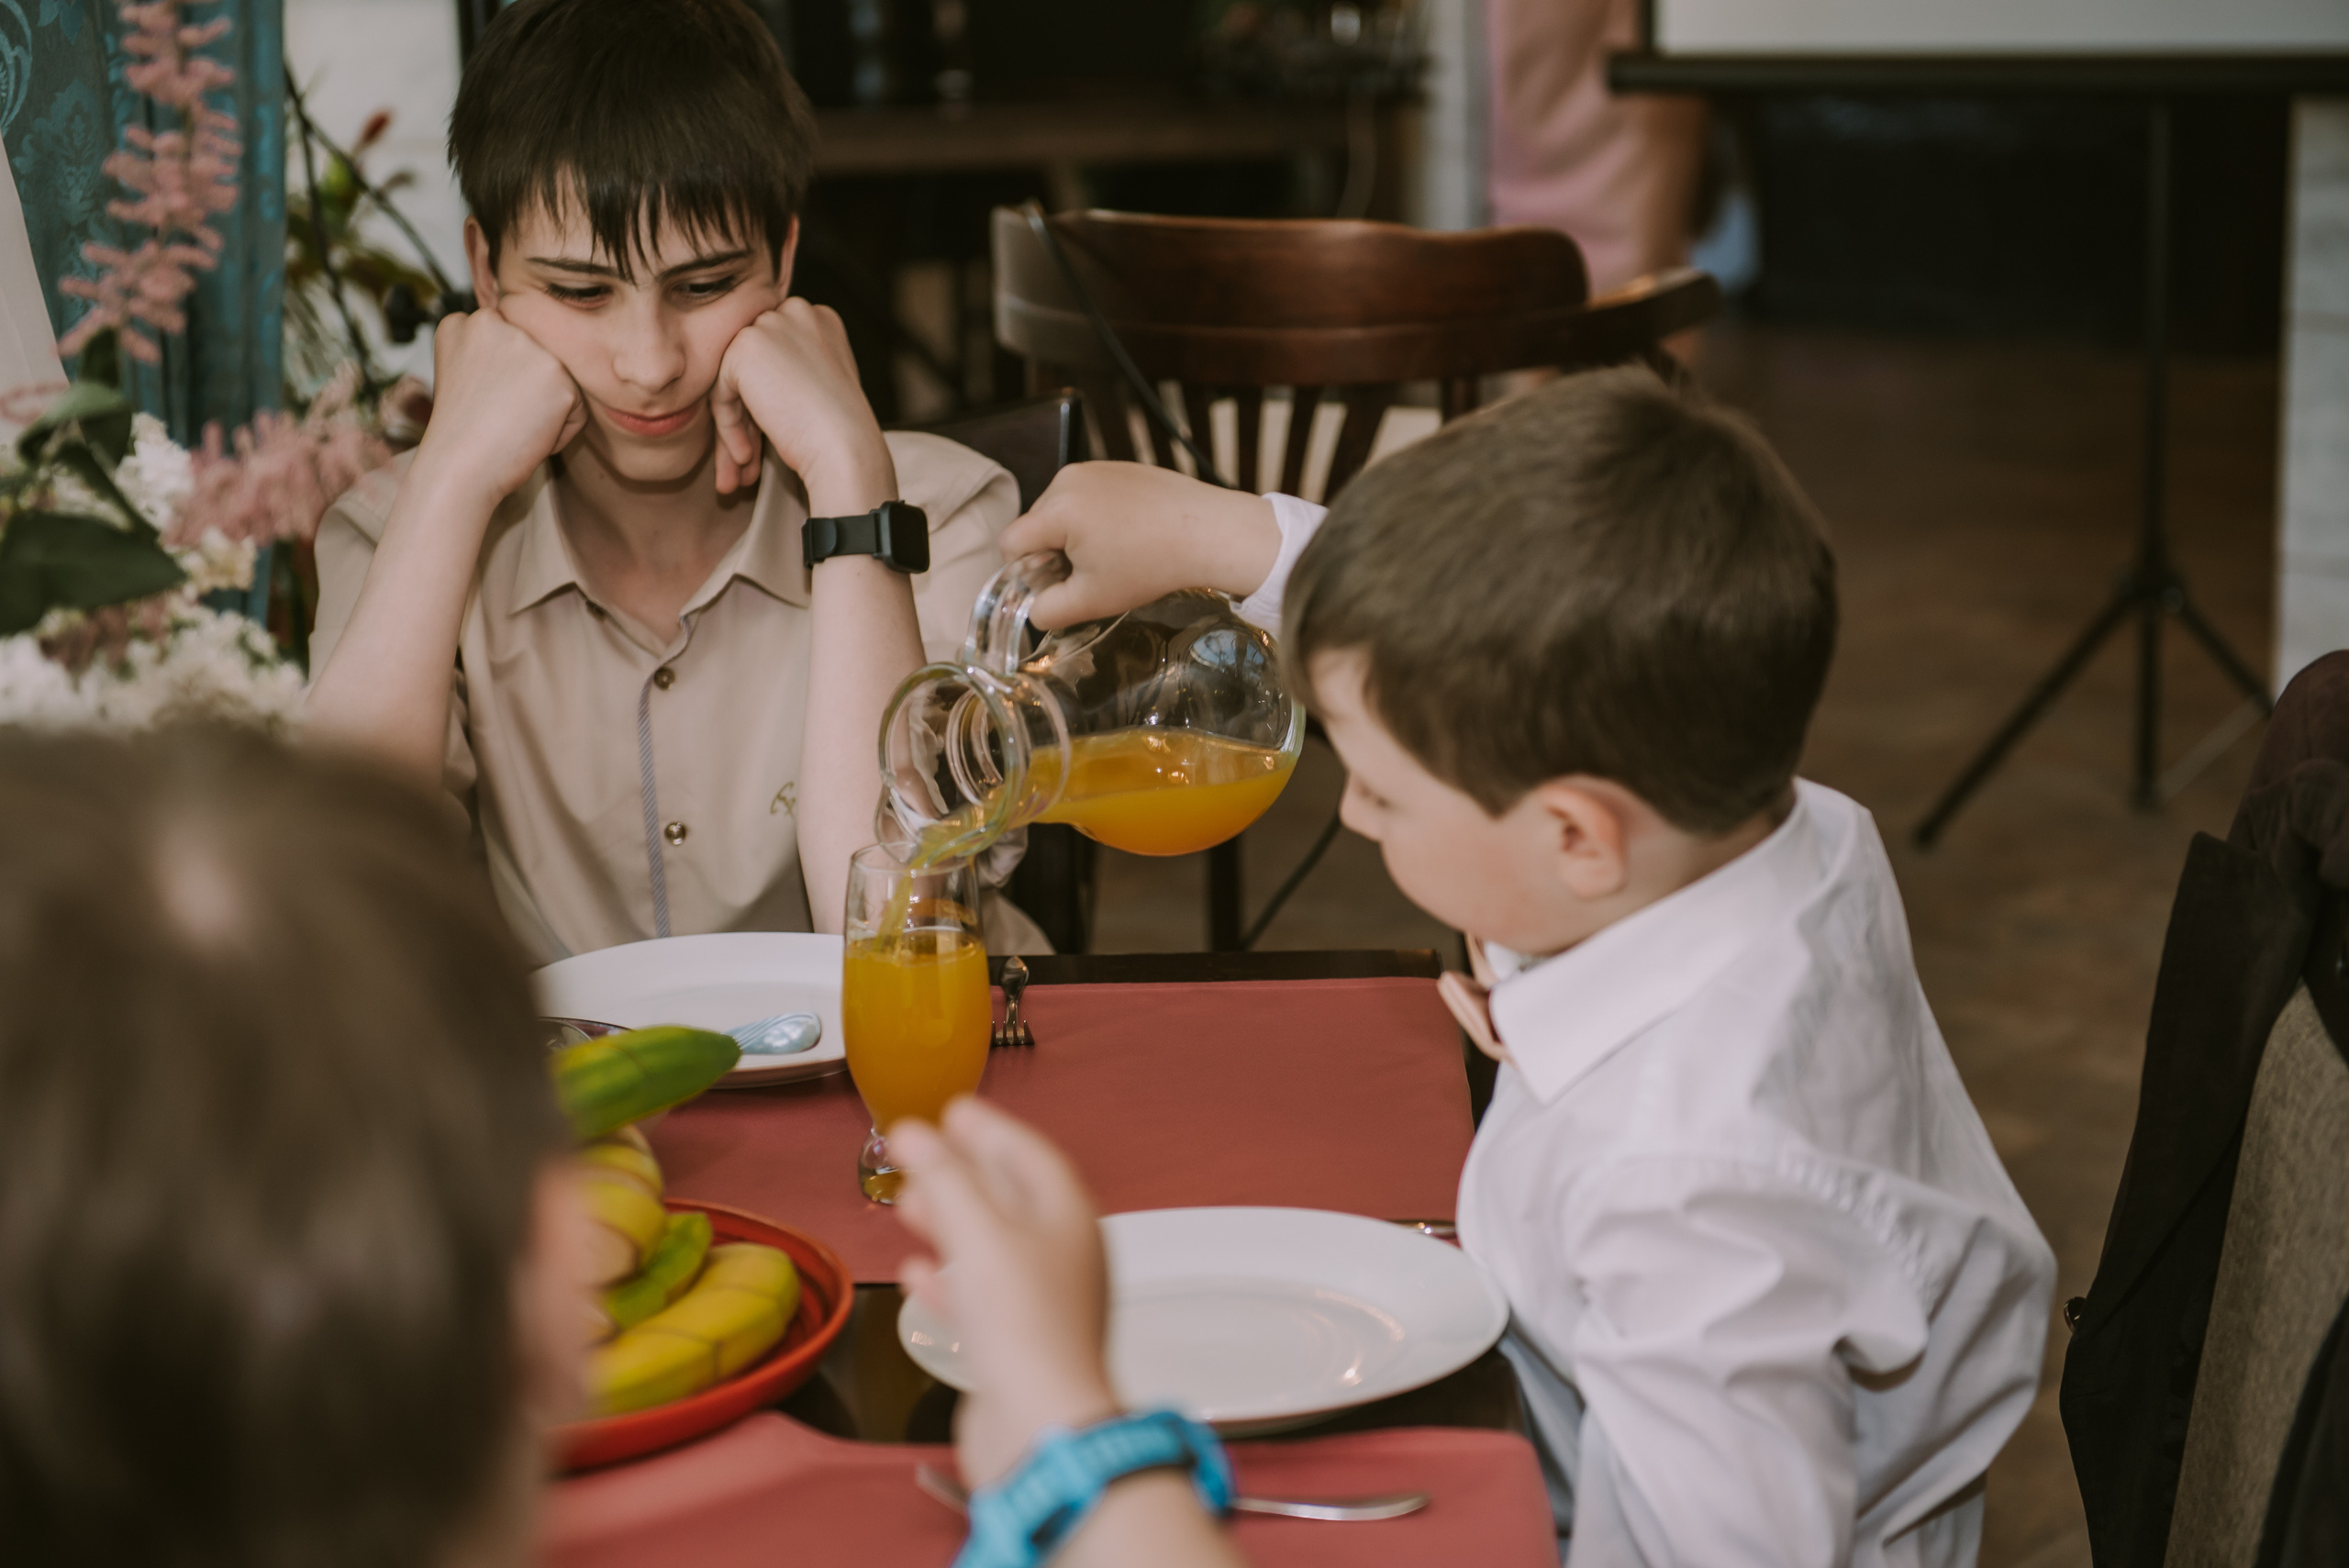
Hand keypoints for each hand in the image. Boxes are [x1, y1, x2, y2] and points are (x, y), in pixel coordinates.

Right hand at [414, 307, 586, 504]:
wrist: (459, 468)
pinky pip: (578, 409)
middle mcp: (495, 323)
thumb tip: (538, 357)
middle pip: (538, 359)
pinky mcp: (559, 375)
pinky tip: (529, 436)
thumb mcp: (468, 376)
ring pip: (560, 381)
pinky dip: (562, 432)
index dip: (502, 382)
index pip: (510, 345)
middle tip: (497, 416)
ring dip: (546, 409)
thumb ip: (495, 354)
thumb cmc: (465, 435)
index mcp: (466, 323)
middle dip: (527, 392)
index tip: (482, 402)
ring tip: (511, 425)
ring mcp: (529, 346)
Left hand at [710, 299, 895, 512]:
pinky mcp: (744, 348)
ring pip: (732, 380)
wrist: (846, 449)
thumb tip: (750, 386)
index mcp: (819, 318)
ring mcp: (769, 325)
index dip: (766, 401)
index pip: (774, 354)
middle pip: (750, 364)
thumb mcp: (820, 387)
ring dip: (735, 428)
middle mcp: (795, 311)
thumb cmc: (841, 432)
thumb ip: (792, 369)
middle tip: (747, 459)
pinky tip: (746, 456)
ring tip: (741, 468)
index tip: (766, 440)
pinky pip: (721, 393)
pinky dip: (729, 428)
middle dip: (746, 417)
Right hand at [893, 1099, 1118, 1484]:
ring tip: (907, 1205)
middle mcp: (1063, 1256)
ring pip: (992, 1247)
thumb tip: (913, 1131)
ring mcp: (1042, 1303)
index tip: (955, 1109)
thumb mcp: (978, 1232)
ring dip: (950, 1223)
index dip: (990, 1130)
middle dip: (964, 1174)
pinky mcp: (1017, 1346)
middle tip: (923, 1153)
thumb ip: (944, 1177)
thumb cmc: (1023, 1325)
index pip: (1030, 1155)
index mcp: (1069, 1218)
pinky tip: (918, 1271)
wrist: (1040, 1427)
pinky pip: (980, 1298)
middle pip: (1011, 1199)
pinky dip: (949, 1278)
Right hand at [996, 463, 1280, 629]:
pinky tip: (1128, 534)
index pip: (1010, 542)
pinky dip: (1096, 517)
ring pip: (1060, 510)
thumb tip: (1034, 610)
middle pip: (1035, 524)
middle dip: (1052, 551)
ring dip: (1074, 534)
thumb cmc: (1153, 565)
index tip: (1058, 582)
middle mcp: (1069, 479)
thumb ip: (1049, 611)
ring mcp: (1094, 468)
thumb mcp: (1093, 600)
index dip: (1025, 571)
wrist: (1210, 532)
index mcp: (1057, 509)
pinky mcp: (1116, 466)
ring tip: (1115, 552)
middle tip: (1093, 571)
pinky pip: (1086, 496)